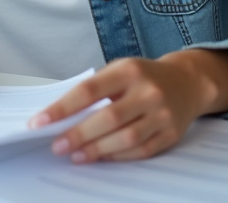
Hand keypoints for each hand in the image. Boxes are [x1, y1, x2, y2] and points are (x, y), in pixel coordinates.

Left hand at [28, 49, 227, 162]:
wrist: (188, 82)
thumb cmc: (144, 76)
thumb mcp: (120, 70)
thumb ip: (95, 89)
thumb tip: (60, 116)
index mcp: (129, 70)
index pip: (89, 90)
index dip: (62, 108)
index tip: (39, 122)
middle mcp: (148, 91)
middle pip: (108, 118)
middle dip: (78, 134)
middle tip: (57, 146)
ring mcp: (162, 114)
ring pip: (125, 138)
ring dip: (96, 150)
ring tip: (75, 155)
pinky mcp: (170, 134)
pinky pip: (141, 150)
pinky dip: (117, 156)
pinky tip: (100, 157)